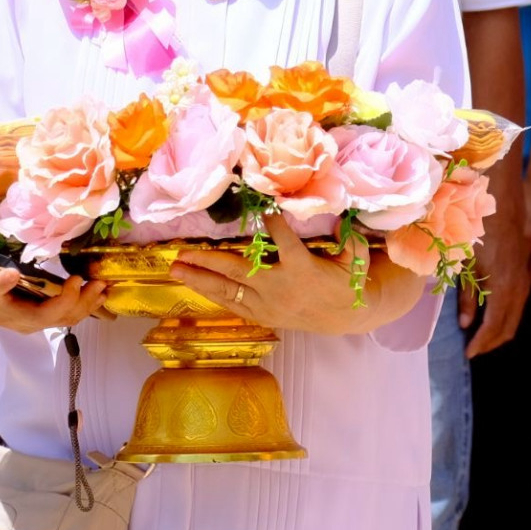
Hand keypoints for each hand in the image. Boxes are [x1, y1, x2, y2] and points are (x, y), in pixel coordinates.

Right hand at [0, 243, 107, 334]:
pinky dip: (86, 307)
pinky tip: (101, 294)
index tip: (11, 274)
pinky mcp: (41, 319)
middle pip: (39, 315)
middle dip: (64, 301)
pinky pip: (66, 317)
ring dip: (83, 305)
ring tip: (100, 287)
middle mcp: (7, 314)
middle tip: (81, 280)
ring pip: (58, 320)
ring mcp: (27, 320)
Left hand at [171, 215, 418, 337]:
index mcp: (302, 269)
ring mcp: (267, 304)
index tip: (263, 211)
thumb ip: (347, 237)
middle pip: (237, 271)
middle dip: (208, 260)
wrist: (345, 318)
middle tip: (182, 252)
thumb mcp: (354, 257)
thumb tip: (338, 213)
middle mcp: (279, 287)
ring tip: (176, 269)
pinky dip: (213, 294)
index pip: (283, 241)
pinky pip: (233, 304)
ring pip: (228, 290)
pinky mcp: (263, 315)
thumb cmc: (348, 282)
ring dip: (199, 279)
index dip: (273, 225)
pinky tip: (195, 285)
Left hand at [465, 179, 530, 356]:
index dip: (482, 343)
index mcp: (505, 286)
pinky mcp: (525, 271)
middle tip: (474, 350)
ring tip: (482, 338)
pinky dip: (507, 316)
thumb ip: (469, 296)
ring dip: (501, 330)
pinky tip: (494, 316)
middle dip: (493, 342)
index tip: (468, 353)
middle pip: (510, 325)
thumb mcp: (468, 265)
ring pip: (517, 315)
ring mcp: (525, 278)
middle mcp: (519, 286)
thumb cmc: (480, 230)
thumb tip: (467, 323)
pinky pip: (519, 303)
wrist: (504, 203)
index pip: (495, 326)